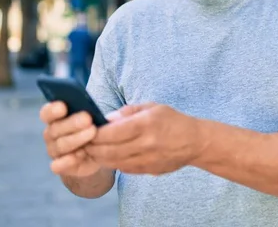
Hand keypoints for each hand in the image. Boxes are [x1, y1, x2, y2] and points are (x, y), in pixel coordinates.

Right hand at [40, 101, 100, 177]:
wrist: (99, 153)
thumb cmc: (95, 128)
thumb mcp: (95, 117)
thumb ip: (93, 112)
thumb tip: (100, 111)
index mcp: (56, 117)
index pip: (47, 113)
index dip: (53, 110)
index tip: (63, 107)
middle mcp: (52, 133)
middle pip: (55, 128)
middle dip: (72, 123)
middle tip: (88, 119)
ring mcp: (54, 150)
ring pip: (59, 145)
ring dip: (76, 139)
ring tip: (92, 133)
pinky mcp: (60, 166)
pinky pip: (57, 166)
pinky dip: (67, 161)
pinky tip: (80, 155)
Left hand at [85, 103, 203, 174]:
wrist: (194, 142)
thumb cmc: (172, 120)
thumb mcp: (152, 107)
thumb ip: (128, 112)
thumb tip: (106, 119)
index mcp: (145, 124)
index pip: (111, 132)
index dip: (94, 133)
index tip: (86, 129)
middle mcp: (145, 143)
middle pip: (108, 150)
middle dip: (91, 147)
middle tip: (83, 141)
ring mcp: (146, 159)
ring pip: (113, 162)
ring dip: (99, 157)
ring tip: (92, 149)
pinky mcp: (147, 170)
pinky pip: (123, 168)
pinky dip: (112, 163)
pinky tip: (108, 156)